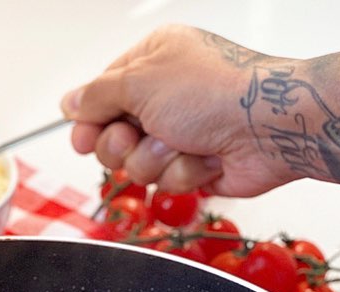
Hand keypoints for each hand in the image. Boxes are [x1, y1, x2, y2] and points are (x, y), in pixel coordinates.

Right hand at [61, 25, 296, 196]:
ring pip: (137, 165)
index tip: (85, 138)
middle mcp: (164, 96)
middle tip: (142, 134)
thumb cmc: (215, 93)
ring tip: (182, 143)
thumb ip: (95, 95)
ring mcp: (179, 133)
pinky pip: (167, 181)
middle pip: (112, 137)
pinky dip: (184, 173)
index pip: (99, 96)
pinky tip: (205, 158)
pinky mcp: (194, 164)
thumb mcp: (139, 82)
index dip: (90, 122)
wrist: (269, 128)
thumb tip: (69, 102)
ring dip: (156, 160)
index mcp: (151, 62)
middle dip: (124, 145)